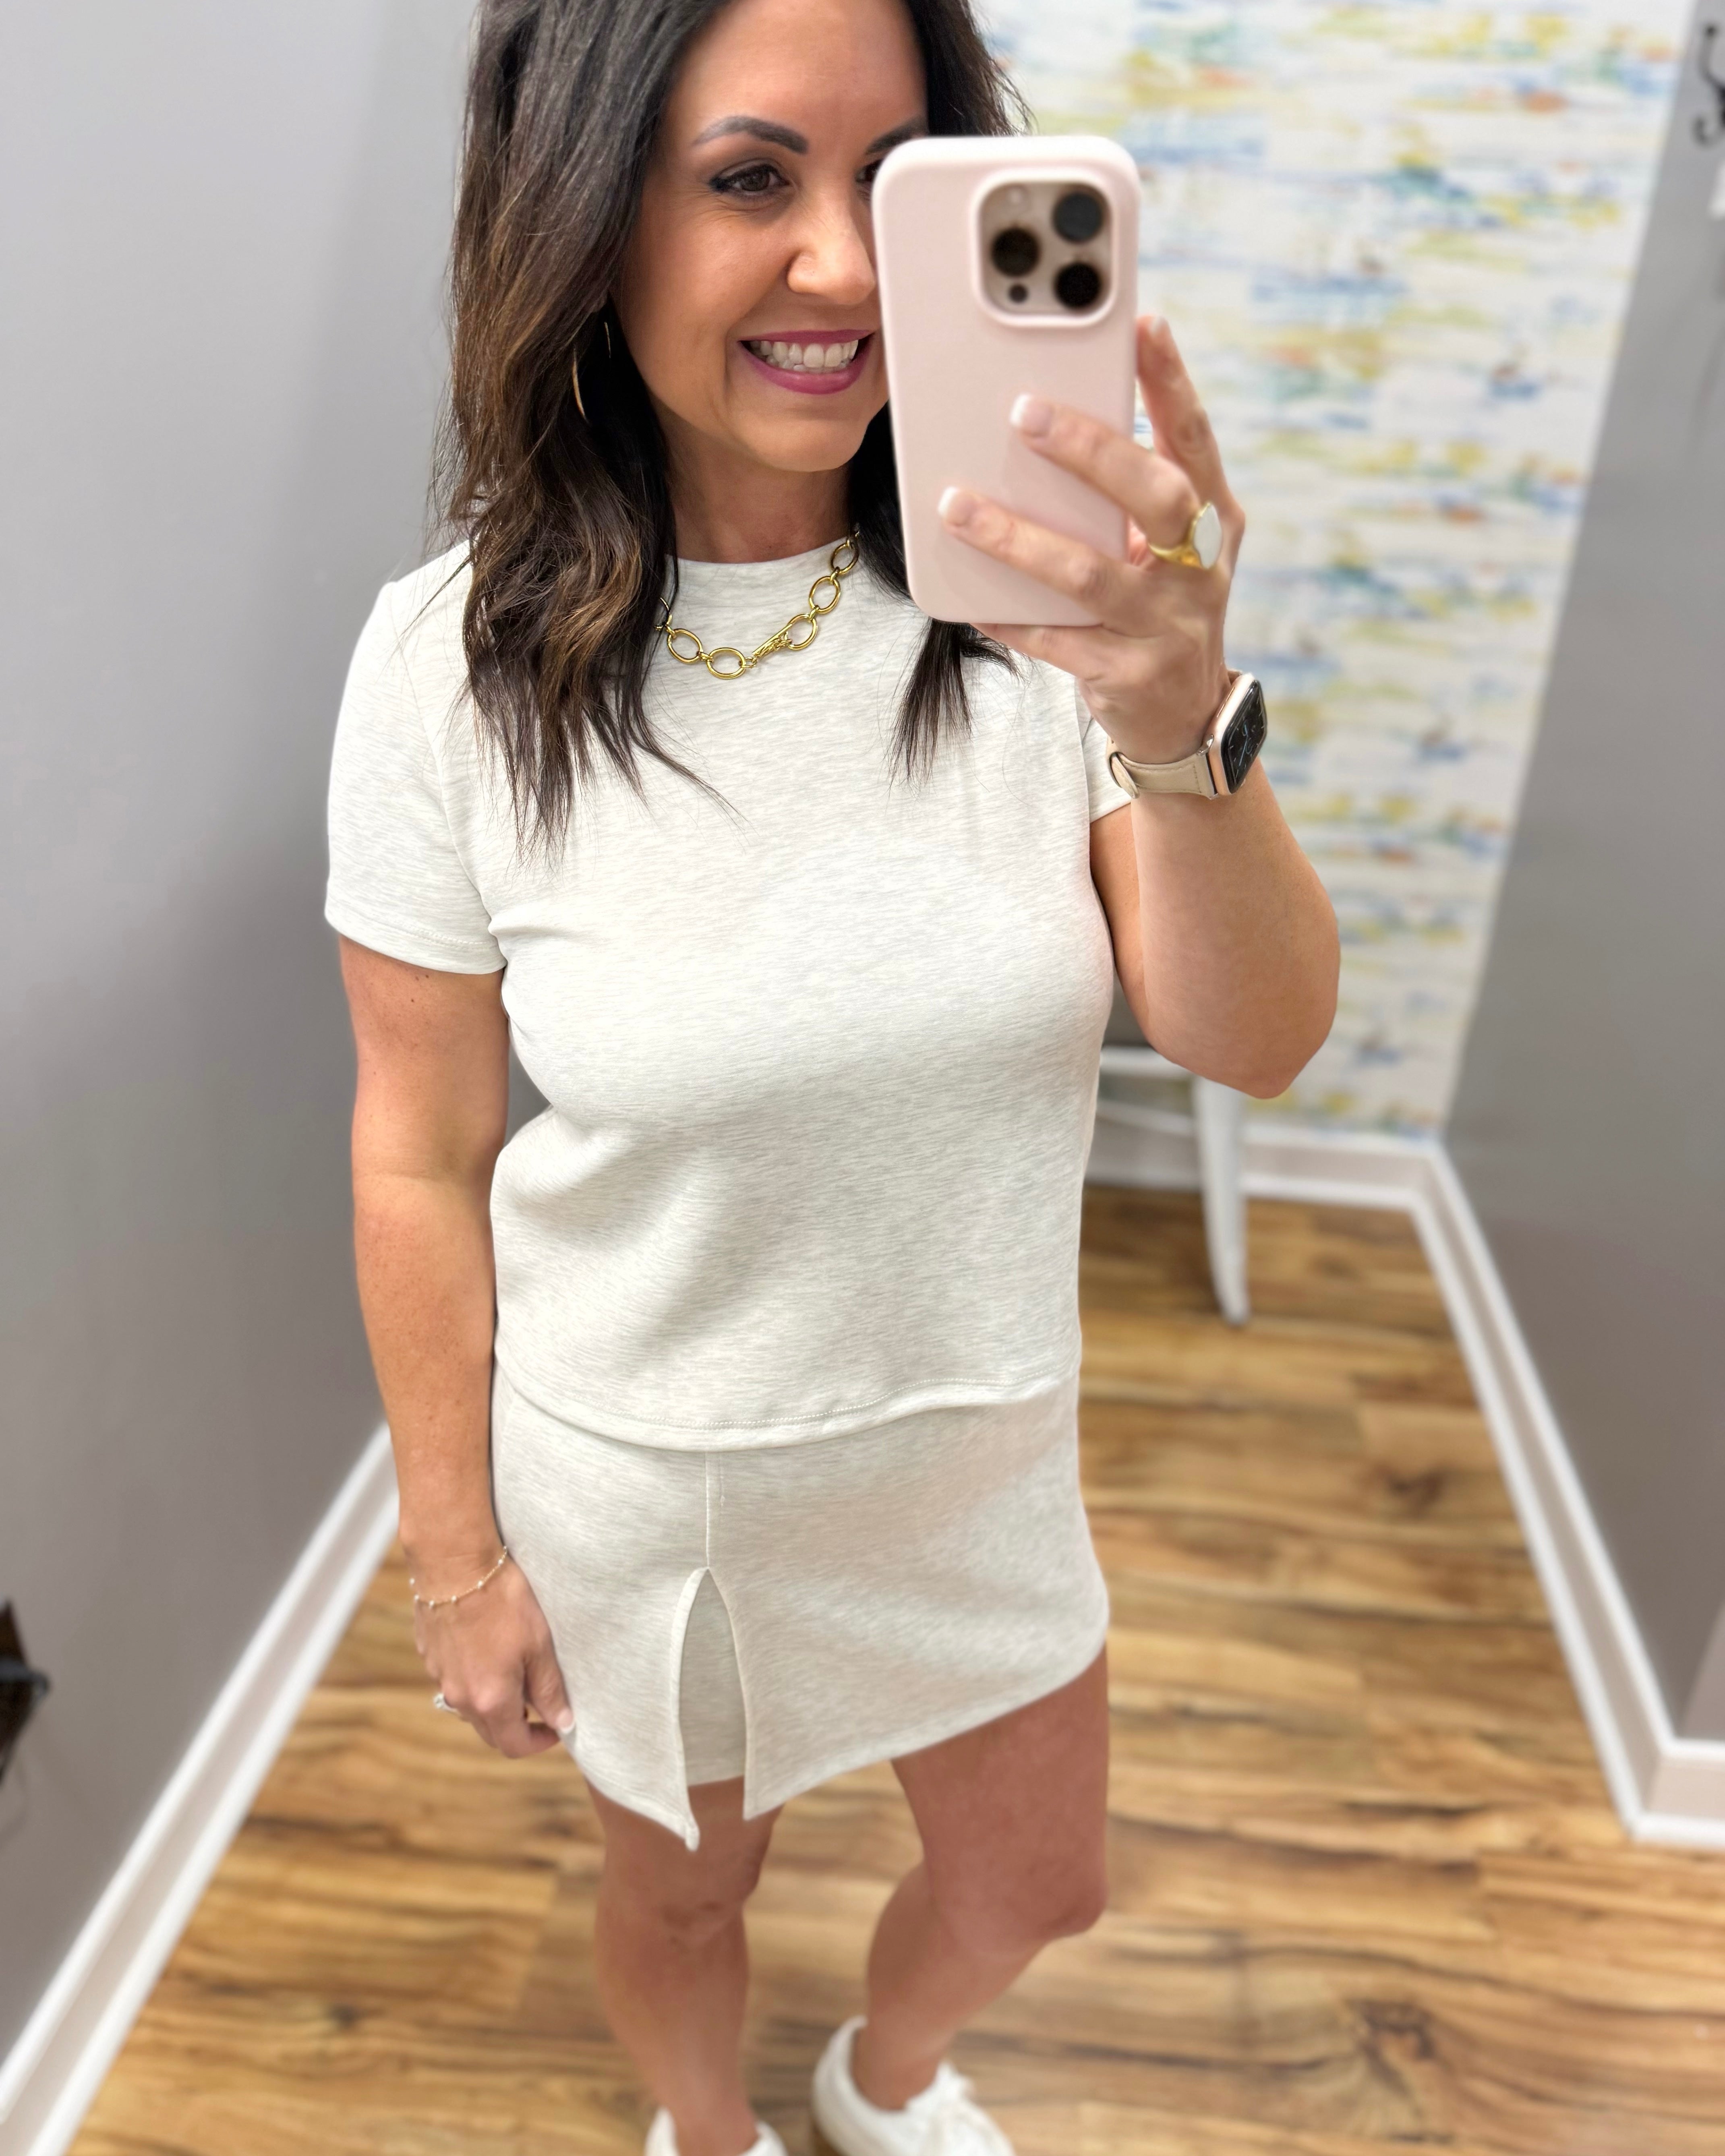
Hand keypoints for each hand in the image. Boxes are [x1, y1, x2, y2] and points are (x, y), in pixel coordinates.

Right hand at [412, 1553, 573, 1757]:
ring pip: (470, 1707)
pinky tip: (488, 1650)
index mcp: (490, 1700)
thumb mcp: (539, 1645)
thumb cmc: (503, 1601)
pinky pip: (455, 1680)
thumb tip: (563, 1723)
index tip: (555, 1727)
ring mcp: (440, 1677)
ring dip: (494, 1702)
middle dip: (517, 1726)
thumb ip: (550, 1689)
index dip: (539, 1742)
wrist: (454, 1563)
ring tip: (516, 1673)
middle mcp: (460, 1697)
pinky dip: (474, 1678)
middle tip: (539, 1703)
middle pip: (490, 1731)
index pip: (514, 1745)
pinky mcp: (430, 1655)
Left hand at [937, 314, 1242, 765]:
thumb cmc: (1160, 608)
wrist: (1183, 719)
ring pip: (1088, 574)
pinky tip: (966, 594)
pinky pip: (1055, 640)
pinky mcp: (1127, 674)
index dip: (1173, 382)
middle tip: (1024, 412)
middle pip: (1155, 498)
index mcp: (1215, 522)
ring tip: (957, 506)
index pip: (1196, 440)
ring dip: (1018, 538)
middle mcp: (1201, 571)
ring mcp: (1167, 626)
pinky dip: (1009, 615)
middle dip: (1092, 451)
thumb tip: (1048, 422)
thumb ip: (1128, 496)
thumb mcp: (1166, 549)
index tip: (1143, 324)